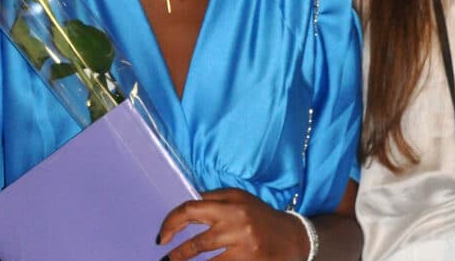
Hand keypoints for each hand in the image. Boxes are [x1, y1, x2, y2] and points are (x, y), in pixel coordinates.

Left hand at [158, 188, 309, 260]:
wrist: (292, 237)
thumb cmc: (261, 217)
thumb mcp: (241, 200)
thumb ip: (214, 199)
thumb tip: (186, 208)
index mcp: (231, 204)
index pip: (191, 210)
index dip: (171, 223)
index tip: (162, 236)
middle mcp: (237, 223)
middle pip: (198, 242)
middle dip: (177, 254)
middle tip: (166, 259)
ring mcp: (244, 246)